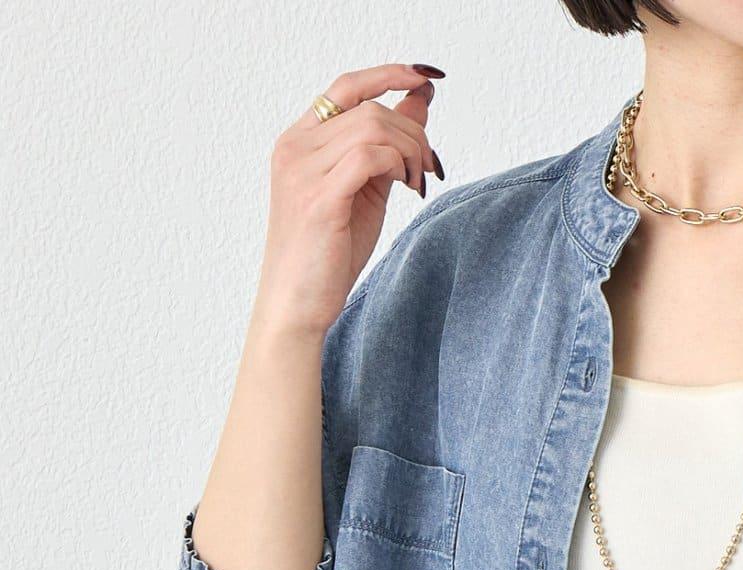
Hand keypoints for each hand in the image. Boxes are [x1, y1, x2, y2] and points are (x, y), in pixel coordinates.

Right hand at [253, 62, 446, 341]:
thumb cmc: (329, 254)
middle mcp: (295, 147)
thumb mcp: (366, 190)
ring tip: (417, 183)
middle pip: (370, 109)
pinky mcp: (319, 198)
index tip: (425, 78)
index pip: (346, 86)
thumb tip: (420, 102)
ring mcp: (302, 170)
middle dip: (414, 134)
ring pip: (374, 128)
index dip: (388, 74)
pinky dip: (399, 165)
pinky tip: (406, 188)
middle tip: (429, 170)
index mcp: (299, 140)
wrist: (297, 305)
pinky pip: (370, 156)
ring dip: (411, 151)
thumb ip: (388, 147)